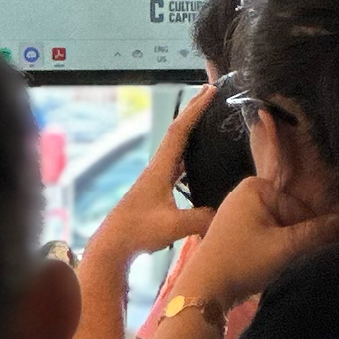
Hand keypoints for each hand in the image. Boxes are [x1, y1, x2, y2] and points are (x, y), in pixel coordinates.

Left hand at [80, 88, 217, 273]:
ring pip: (174, 148)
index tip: (210, 92)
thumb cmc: (138, 232)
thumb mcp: (175, 225)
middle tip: (208, 93)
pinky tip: (194, 162)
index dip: (195, 110)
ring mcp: (154, 180)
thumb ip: (203, 218)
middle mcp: (156, 169)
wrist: (112, 246)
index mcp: (159, 170)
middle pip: (176, 133)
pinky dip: (186, 154)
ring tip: (205, 121)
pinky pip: (174, 165)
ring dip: (189, 131)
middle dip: (193, 111)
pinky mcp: (154, 192)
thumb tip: (226, 213)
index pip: (179, 132)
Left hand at [174, 173, 338, 312]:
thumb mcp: (286, 247)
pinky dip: (272, 251)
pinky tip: (266, 266)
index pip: (302, 209)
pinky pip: (267, 236)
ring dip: (286, 248)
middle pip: (292, 218)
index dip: (309, 235)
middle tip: (286, 263)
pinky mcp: (236, 230)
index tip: (301, 255)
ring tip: (275, 266)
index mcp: (257, 186)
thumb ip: (320, 233)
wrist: (204, 289)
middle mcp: (247, 192)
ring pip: (281, 230)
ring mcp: (239, 211)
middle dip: (296, 241)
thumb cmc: (242, 262)